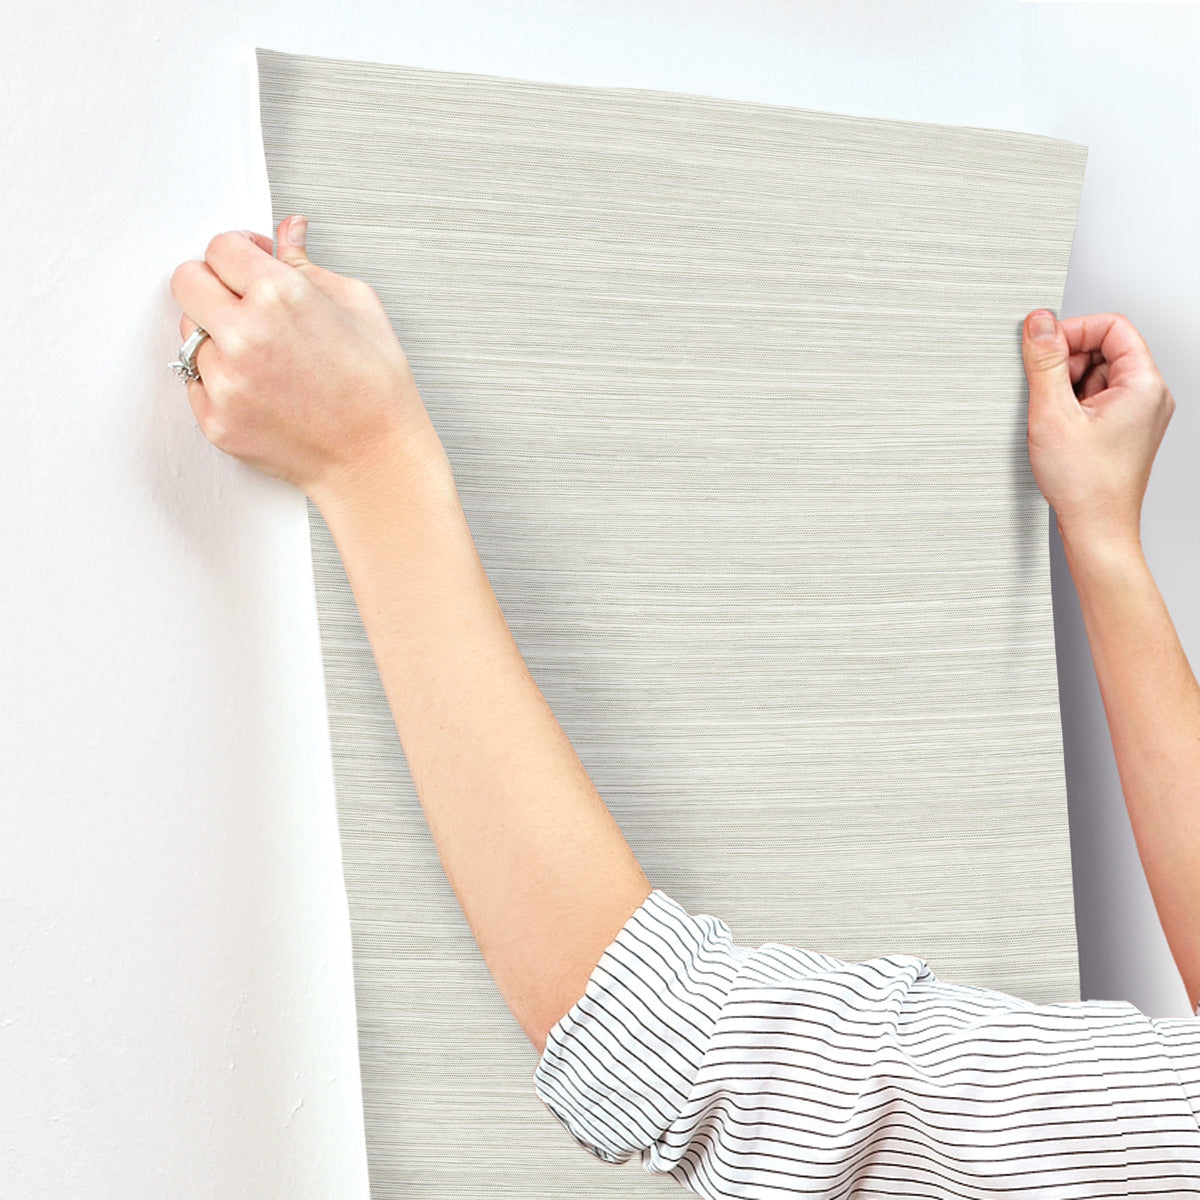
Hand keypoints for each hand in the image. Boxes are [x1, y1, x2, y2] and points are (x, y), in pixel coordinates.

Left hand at [169, 215, 443, 506]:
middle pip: (186, 281)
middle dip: (212, 283)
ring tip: (262, 355)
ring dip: (216, 336)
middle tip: (241, 300)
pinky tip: (260, 386)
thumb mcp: (358, 306)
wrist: (376, 459)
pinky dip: (220, 379)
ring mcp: (225, 381)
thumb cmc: (377, 390)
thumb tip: (288, 233)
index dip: (238, 251)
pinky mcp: (216, 420)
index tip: (249, 262)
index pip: (220, 247)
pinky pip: (195, 382)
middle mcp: (245, 335)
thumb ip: (308, 265)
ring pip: (189, 334)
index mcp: (280, 296)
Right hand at [1022, 308, 1174, 549]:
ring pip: (1097, 376)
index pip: (1112, 327)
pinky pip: (1096, 400)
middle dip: (1067, 362)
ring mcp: (1138, 415)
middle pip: (1104, 350)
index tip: (1043, 347)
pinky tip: (1059, 430)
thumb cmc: (1085, 485)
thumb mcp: (1053, 413)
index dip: (1073, 331)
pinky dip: (1072, 407)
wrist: (1096, 529)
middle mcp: (1148, 396)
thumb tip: (1039, 322)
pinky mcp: (1123, 431)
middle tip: (1045, 390)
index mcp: (1143, 385)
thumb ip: (1044, 362)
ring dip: (1066, 387)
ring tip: (1053, 418)